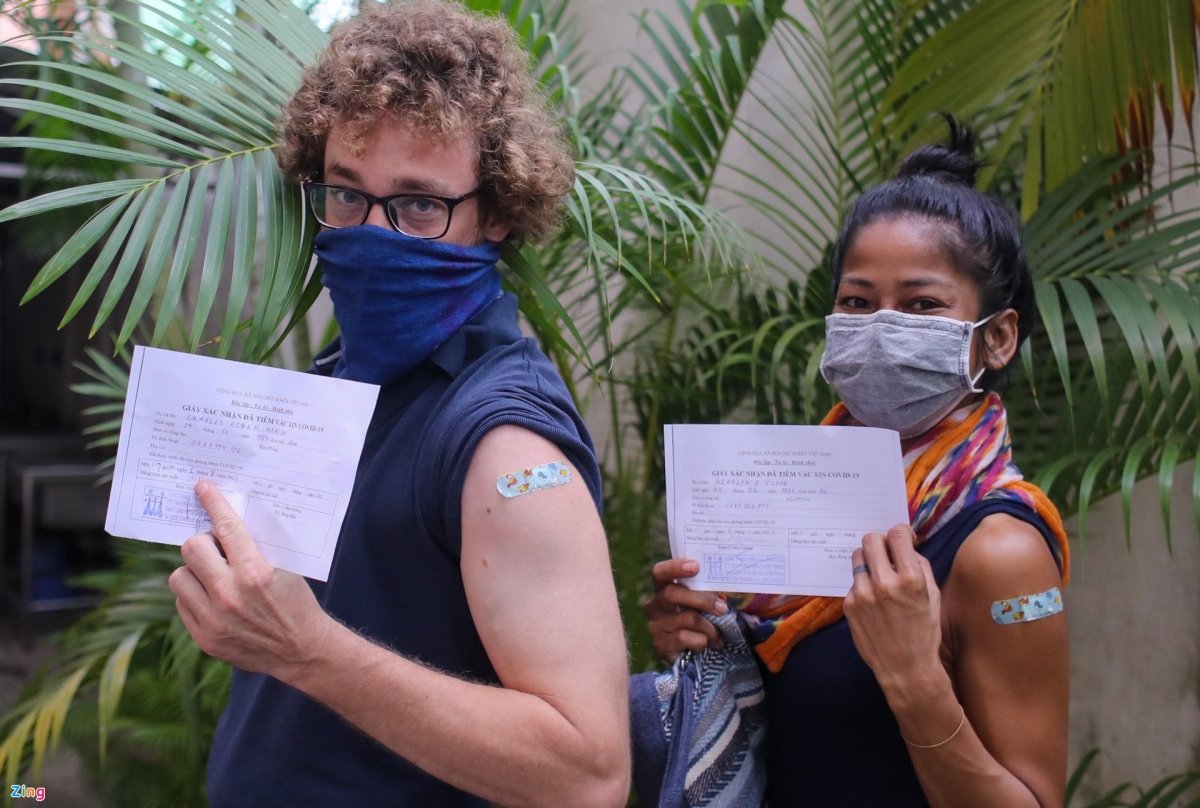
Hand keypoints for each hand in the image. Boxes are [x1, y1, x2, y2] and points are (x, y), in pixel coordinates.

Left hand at [168, 480, 335, 677]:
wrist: (301, 650)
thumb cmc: (295, 602)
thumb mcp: (284, 567)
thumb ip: (254, 547)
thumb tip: (226, 520)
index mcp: (255, 573)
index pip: (226, 528)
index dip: (213, 504)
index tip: (202, 488)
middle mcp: (230, 595)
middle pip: (192, 549)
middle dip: (202, 543)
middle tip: (215, 548)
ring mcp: (214, 619)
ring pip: (179, 577)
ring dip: (194, 572)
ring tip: (213, 577)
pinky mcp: (205, 638)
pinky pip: (182, 604)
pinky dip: (195, 596)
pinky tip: (214, 600)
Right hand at [643, 558, 726, 661]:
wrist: (688, 655)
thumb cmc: (696, 622)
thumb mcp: (701, 604)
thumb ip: (706, 593)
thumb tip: (720, 586)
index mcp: (663, 589)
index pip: (660, 572)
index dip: (675, 567)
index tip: (695, 566)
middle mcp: (654, 606)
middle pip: (672, 594)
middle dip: (701, 600)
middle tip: (721, 608)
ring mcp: (655, 626)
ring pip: (687, 618)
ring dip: (709, 628)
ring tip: (717, 636)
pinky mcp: (660, 645)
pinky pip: (686, 638)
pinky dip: (702, 642)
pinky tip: (704, 645)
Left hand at [843, 525, 946, 696]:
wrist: (906, 668)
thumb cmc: (924, 632)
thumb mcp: (932, 595)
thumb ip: (919, 565)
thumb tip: (906, 545)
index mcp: (910, 579)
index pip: (897, 535)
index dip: (901, 533)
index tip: (903, 539)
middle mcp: (884, 583)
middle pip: (870, 540)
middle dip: (881, 543)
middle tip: (887, 553)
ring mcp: (862, 594)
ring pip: (858, 558)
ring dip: (870, 562)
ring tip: (880, 577)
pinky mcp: (849, 605)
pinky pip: (854, 582)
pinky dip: (863, 585)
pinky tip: (874, 602)